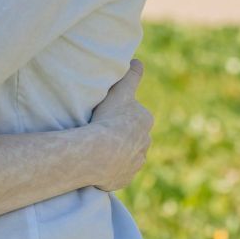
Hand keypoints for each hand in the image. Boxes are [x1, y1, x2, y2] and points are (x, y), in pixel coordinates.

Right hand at [86, 59, 152, 191]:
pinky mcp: (124, 178)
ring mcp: (135, 162)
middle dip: (119, 133)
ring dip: (114, 151)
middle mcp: (145, 142)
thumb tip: (137, 61)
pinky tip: (95, 162)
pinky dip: (109, 167)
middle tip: (98, 128)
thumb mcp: (119, 91)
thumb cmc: (108, 118)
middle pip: (131, 135)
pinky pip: (117, 171)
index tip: (107, 114)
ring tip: (95, 147)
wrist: (100, 152)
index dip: (119, 112)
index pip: (133, 114)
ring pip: (125, 154)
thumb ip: (130, 76)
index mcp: (144, 121)